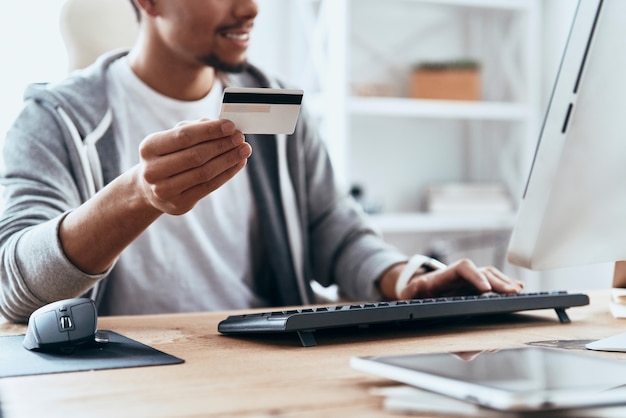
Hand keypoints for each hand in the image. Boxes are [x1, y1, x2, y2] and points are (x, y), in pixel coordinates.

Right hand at [136, 118, 251, 214]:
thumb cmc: (168, 156)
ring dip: (229, 159)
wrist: (150, 188)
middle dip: (222, 145)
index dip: (210, 130)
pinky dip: (227, 173)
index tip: (230, 126)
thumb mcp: (172, 138)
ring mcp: (164, 190)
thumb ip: (195, 128)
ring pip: (205, 173)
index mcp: (149, 148)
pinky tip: (238, 163)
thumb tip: (224, 127)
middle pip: (196, 156)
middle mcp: (153, 170)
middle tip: (240, 138)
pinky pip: (209, 187)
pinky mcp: (179, 204)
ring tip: (244, 149)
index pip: (184, 136)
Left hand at [379, 258, 522, 299]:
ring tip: (518, 292)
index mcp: (444, 275)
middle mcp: (460, 275)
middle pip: (482, 271)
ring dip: (505, 283)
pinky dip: (506, 285)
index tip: (486, 289)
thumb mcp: (410, 297)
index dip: (475, 275)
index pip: (463, 268)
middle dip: (498, 281)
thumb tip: (423, 293)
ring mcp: (469, 280)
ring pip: (491, 276)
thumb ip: (415, 296)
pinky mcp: (475, 287)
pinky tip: (520, 289)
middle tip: (513, 293)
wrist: (417, 292)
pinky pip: (494, 282)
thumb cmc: (415, 296)